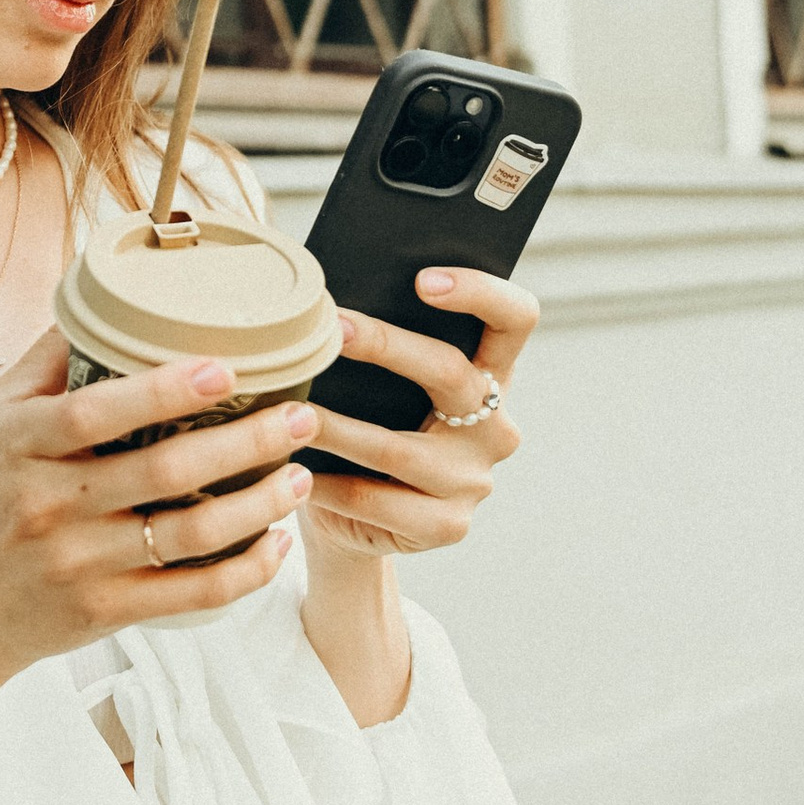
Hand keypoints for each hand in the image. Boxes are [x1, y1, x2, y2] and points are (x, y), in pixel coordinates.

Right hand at [0, 327, 318, 706]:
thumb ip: (43, 362)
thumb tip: (101, 299)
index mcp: (22, 445)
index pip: (99, 411)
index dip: (166, 389)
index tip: (226, 368)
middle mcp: (50, 504)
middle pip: (166, 470)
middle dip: (248, 441)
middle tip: (302, 417)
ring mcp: (80, 563)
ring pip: (192, 535)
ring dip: (260, 504)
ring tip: (301, 477)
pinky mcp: (104, 612)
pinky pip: (193, 595)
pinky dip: (245, 571)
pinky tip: (275, 543)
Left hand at [300, 269, 536, 563]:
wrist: (354, 517)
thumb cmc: (365, 426)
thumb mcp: (378, 383)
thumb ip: (376, 344)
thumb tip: (322, 300)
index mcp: (491, 374)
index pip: (515, 318)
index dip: (481, 291)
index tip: (422, 280)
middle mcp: (495, 426)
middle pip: (452, 372)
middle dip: (387, 346)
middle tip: (331, 330)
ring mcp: (475, 480)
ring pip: (399, 447)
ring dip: (336, 427)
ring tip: (288, 411)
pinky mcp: (448, 524)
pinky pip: (377, 501)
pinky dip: (328, 485)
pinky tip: (295, 472)